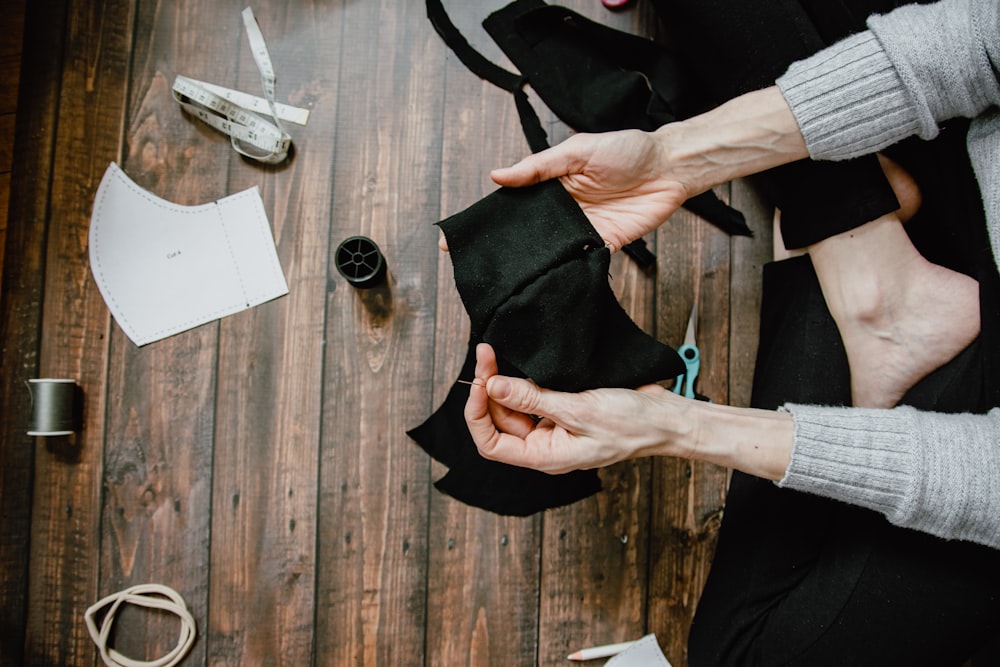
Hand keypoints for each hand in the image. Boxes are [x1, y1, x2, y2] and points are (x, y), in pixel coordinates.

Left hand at [463, 343, 694, 473]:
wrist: (665, 417)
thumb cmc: (632, 424)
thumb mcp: (579, 409)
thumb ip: (534, 398)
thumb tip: (493, 387)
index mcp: (545, 456)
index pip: (491, 444)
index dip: (476, 414)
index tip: (479, 381)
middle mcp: (544, 444)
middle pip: (498, 420)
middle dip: (488, 389)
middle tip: (486, 354)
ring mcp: (553, 427)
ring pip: (514, 406)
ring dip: (503, 382)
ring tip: (496, 353)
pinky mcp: (563, 409)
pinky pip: (533, 397)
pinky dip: (523, 380)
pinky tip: (520, 362)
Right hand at [491, 130, 691, 251]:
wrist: (669, 167)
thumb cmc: (626, 150)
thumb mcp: (577, 151)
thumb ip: (539, 166)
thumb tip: (498, 175)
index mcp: (554, 185)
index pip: (519, 205)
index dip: (500, 217)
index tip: (474, 232)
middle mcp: (567, 209)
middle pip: (535, 231)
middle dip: (518, 243)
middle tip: (494, 256)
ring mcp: (585, 228)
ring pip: (557, 249)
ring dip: (544, 257)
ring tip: (523, 267)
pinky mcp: (606, 243)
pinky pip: (585, 259)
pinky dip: (574, 265)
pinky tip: (559, 269)